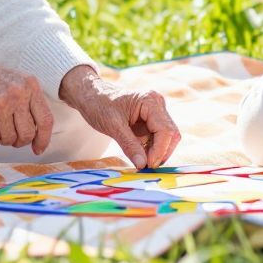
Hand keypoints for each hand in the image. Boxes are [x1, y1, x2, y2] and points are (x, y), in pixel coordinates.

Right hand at [0, 37, 53, 153]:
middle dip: (20, 141)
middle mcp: (18, 93)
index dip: (43, 139)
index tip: (38, 148)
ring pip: (10, 139)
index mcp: (30, 84)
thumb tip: (39, 134)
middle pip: (28, 133)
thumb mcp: (17, 81)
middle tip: (13, 137)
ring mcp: (0, 103)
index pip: (46, 119)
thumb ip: (30, 102)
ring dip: (4, 139)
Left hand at [59, 66, 181, 169]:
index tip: (148, 166)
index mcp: (150, 101)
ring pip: (166, 139)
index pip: (165, 130)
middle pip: (171, 134)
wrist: (91, 96)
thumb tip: (142, 165)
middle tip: (145, 167)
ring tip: (140, 162)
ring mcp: (155, 113)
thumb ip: (129, 145)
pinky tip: (139, 155)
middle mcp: (157, 105)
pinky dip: (150, 150)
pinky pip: (157, 139)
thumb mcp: (112, 126)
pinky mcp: (150, 121)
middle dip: (161, 153)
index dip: (159, 150)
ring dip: (156, 153)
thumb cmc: (99, 105)